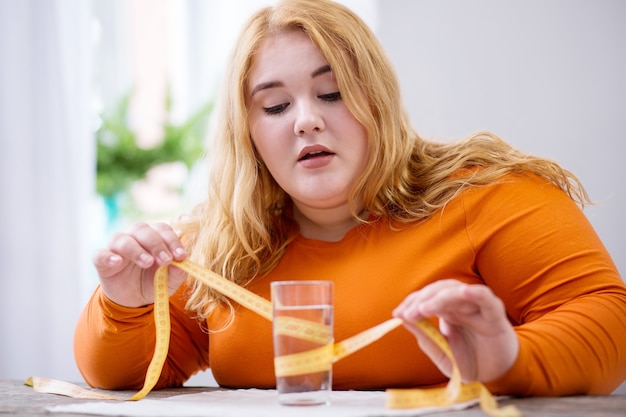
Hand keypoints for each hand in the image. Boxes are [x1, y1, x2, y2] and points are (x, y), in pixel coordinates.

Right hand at [92, 222, 188, 307]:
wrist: (134, 300)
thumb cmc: (154, 282)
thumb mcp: (170, 280)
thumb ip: (178, 271)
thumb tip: (183, 263)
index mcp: (154, 235)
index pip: (163, 229)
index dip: (172, 241)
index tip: (181, 256)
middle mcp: (134, 236)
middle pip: (143, 230)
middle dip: (157, 245)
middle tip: (166, 260)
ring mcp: (116, 247)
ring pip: (123, 239)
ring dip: (137, 250)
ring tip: (147, 262)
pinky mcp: (102, 260)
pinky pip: (101, 254)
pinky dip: (108, 256)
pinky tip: (117, 262)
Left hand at [392, 279, 518, 382]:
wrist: (495, 378)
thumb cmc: (468, 362)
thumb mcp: (441, 353)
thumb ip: (425, 337)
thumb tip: (403, 319)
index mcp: (447, 311)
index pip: (427, 297)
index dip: (412, 302)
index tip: (397, 313)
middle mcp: (461, 306)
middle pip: (439, 290)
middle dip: (421, 299)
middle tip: (407, 313)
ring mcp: (478, 309)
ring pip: (458, 291)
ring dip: (439, 297)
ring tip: (424, 309)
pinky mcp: (495, 316)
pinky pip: (486, 299)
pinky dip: (475, 293)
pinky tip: (462, 292)